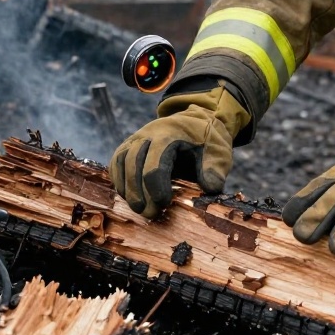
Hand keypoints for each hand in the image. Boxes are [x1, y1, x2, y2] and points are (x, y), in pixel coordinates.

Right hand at [110, 83, 250, 217]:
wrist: (198, 120)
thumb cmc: (208, 139)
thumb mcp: (219, 152)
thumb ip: (214, 170)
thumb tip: (209, 190)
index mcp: (171, 133)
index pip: (155, 163)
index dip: (156, 188)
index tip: (164, 205)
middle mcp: (149, 132)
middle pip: (133, 162)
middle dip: (138, 192)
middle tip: (149, 214)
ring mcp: (137, 137)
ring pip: (120, 161)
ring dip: (126, 188)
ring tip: (138, 209)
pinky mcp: (130, 145)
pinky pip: (116, 162)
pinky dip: (119, 180)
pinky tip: (129, 197)